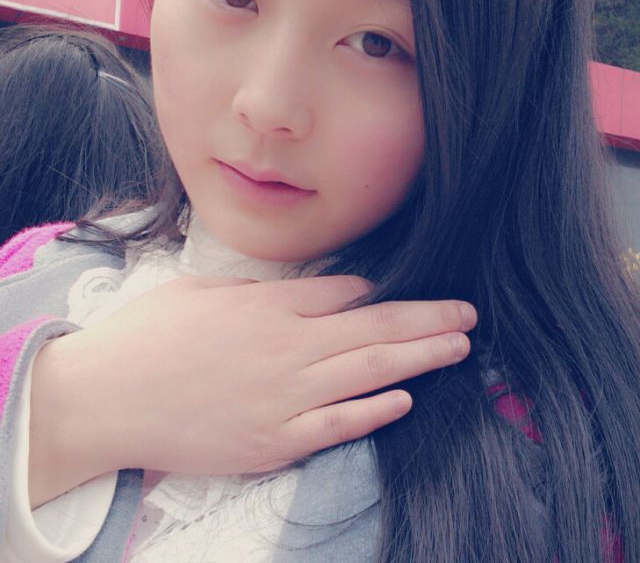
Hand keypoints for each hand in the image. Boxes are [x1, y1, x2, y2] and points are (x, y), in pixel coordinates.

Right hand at [29, 275, 475, 505]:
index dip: (373, 294)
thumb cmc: (146, 337)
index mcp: (269, 306)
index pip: (342, 293)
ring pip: (371, 372)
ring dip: (420, 358)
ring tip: (458, 347)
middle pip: (375, 328)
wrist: (106, 399)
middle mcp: (289, 347)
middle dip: (427, 320)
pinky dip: (375, 412)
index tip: (394, 295)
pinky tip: (406, 399)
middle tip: (467, 315)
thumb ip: (257, 290)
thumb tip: (301, 291)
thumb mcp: (201, 291)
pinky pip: (339, 424)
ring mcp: (287, 397)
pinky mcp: (276, 440)